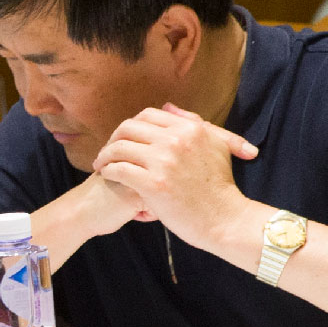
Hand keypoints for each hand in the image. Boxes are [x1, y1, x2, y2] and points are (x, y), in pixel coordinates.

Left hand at [91, 102, 258, 249]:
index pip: (147, 115)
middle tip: (107, 152)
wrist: (225, 219)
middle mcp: (175, 140)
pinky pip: (119, 170)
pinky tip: (108, 176)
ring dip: (106, 156)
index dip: (131, 126)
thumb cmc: (219, 186)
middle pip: (129, 128)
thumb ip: (192, 123)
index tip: (124, 138)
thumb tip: (167, 107)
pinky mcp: (153, 184)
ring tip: (102, 165)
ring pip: (120, 148)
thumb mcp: (216, 146)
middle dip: (113, 139)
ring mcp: (164, 162)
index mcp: (189, 129)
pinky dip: (109, 171)